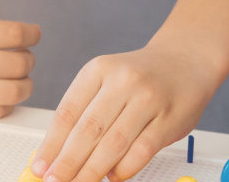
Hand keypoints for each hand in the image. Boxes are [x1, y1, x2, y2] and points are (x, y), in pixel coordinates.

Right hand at [0, 0, 40, 119]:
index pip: (15, 34)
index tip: (34, 34)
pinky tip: (1, 93)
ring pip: (15, 90)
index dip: (32, 33)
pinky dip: (7, 103)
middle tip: (22, 55)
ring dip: (24, 82)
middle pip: (20, 63)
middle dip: (28, 57)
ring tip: (17, 76)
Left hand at [32, 41, 222, 181]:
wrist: (187, 59)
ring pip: (113, 143)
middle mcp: (123, 81)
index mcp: (98, 69)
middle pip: (88, 130)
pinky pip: (142, 150)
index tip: (41, 167)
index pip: (67, 113)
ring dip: (92, 170)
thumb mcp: (107, 80)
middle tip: (55, 181)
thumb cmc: (142, 76)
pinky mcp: (169, 118)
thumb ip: (85, 112)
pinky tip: (112, 177)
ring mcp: (148, 99)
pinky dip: (124, 169)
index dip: (51, 145)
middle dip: (68, 162)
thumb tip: (57, 154)